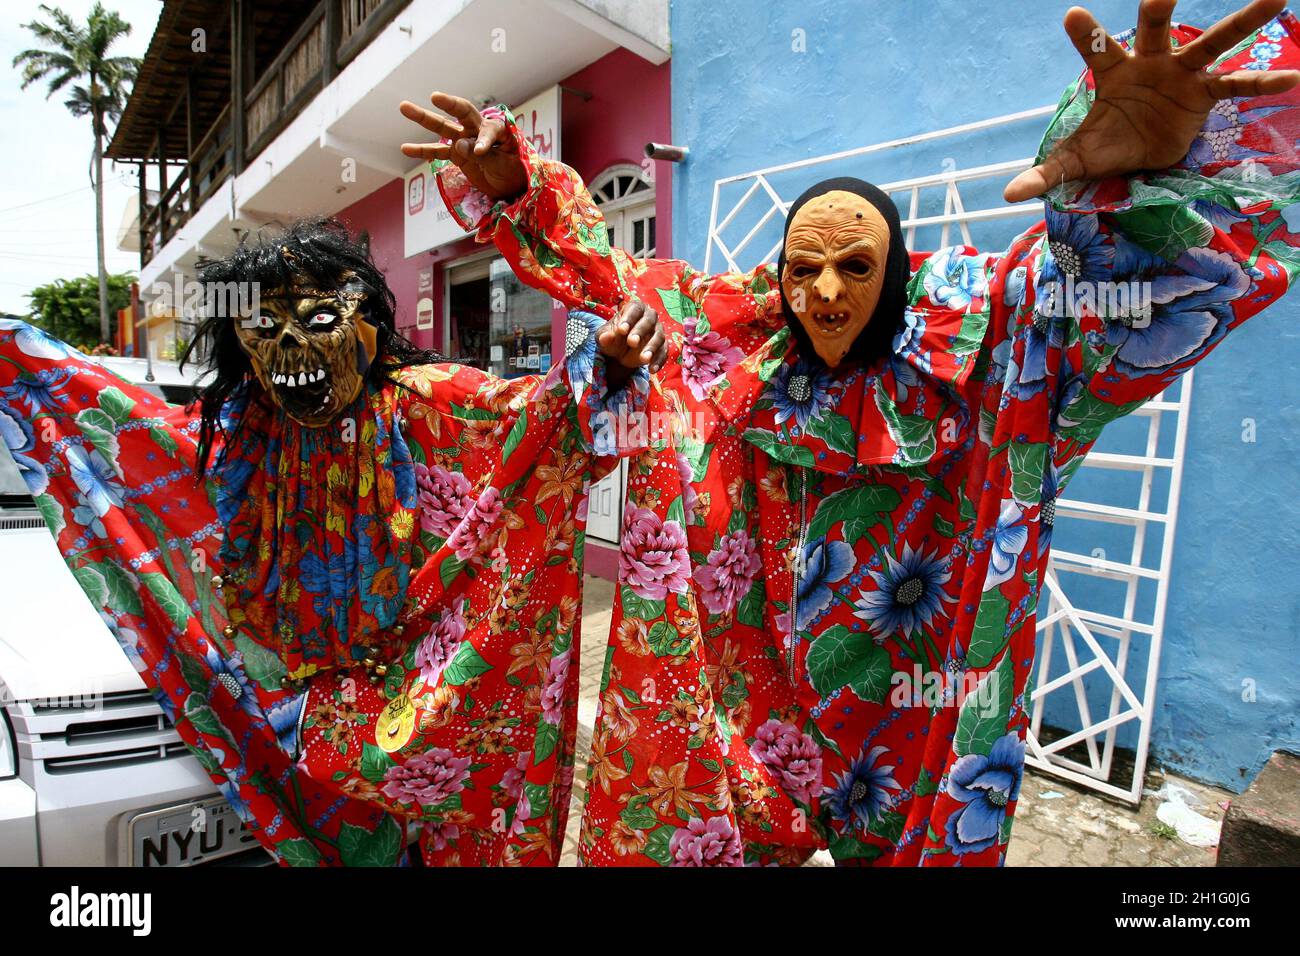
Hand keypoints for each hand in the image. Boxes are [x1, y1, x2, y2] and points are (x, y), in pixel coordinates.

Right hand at [399, 92, 527, 200]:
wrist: (512, 186)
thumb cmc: (515, 172)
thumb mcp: (505, 166)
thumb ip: (484, 155)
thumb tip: (458, 144)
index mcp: (497, 130)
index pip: (488, 129)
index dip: (484, 140)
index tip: (481, 153)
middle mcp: (478, 130)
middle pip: (461, 113)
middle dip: (448, 104)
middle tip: (434, 96)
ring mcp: (465, 141)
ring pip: (443, 127)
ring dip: (424, 118)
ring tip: (404, 107)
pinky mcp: (457, 154)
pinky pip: (438, 151)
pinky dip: (423, 151)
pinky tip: (405, 148)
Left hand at [598, 300, 667, 391]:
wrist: (619, 353)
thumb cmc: (612, 338)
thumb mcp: (603, 338)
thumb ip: (604, 336)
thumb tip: (605, 337)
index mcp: (634, 309)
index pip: (634, 309)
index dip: (629, 318)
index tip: (621, 330)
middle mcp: (649, 317)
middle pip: (649, 321)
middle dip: (640, 331)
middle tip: (631, 342)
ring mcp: (657, 332)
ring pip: (659, 337)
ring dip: (652, 348)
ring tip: (644, 359)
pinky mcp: (662, 347)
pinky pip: (663, 353)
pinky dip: (658, 361)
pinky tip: (652, 369)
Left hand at [1004, 0, 1299, 201]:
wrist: (1140, 155)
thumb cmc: (1108, 144)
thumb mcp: (1076, 162)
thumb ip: (1046, 173)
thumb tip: (1009, 194)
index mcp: (1113, 73)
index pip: (1096, 49)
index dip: (1086, 34)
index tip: (1073, 16)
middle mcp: (1150, 62)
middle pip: (1155, 26)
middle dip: (1160, 3)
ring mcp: (1182, 74)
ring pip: (1211, 41)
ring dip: (1242, 20)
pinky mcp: (1205, 93)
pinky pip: (1236, 84)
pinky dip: (1263, 82)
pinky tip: (1291, 79)